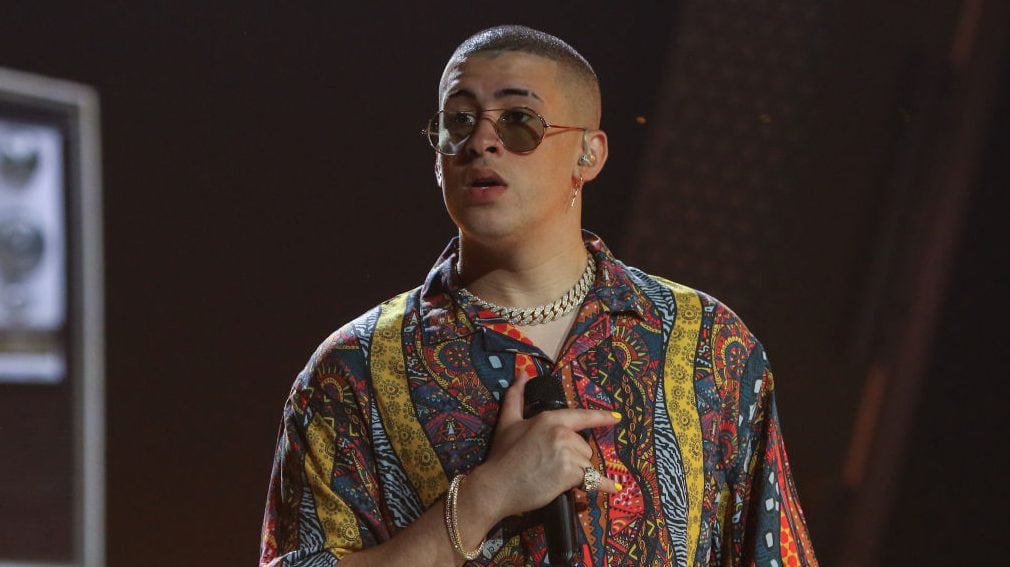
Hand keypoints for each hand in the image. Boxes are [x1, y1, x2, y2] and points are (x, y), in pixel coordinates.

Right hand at [467, 374, 621, 521]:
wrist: (497, 486)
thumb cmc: (502, 456)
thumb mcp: (507, 422)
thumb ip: (515, 397)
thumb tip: (522, 373)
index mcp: (550, 418)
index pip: (582, 416)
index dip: (601, 417)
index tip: (616, 418)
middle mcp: (561, 433)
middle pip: (583, 447)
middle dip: (573, 458)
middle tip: (549, 466)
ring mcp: (567, 453)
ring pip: (586, 464)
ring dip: (577, 473)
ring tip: (553, 478)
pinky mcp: (570, 473)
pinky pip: (593, 480)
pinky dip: (602, 486)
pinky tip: (613, 488)